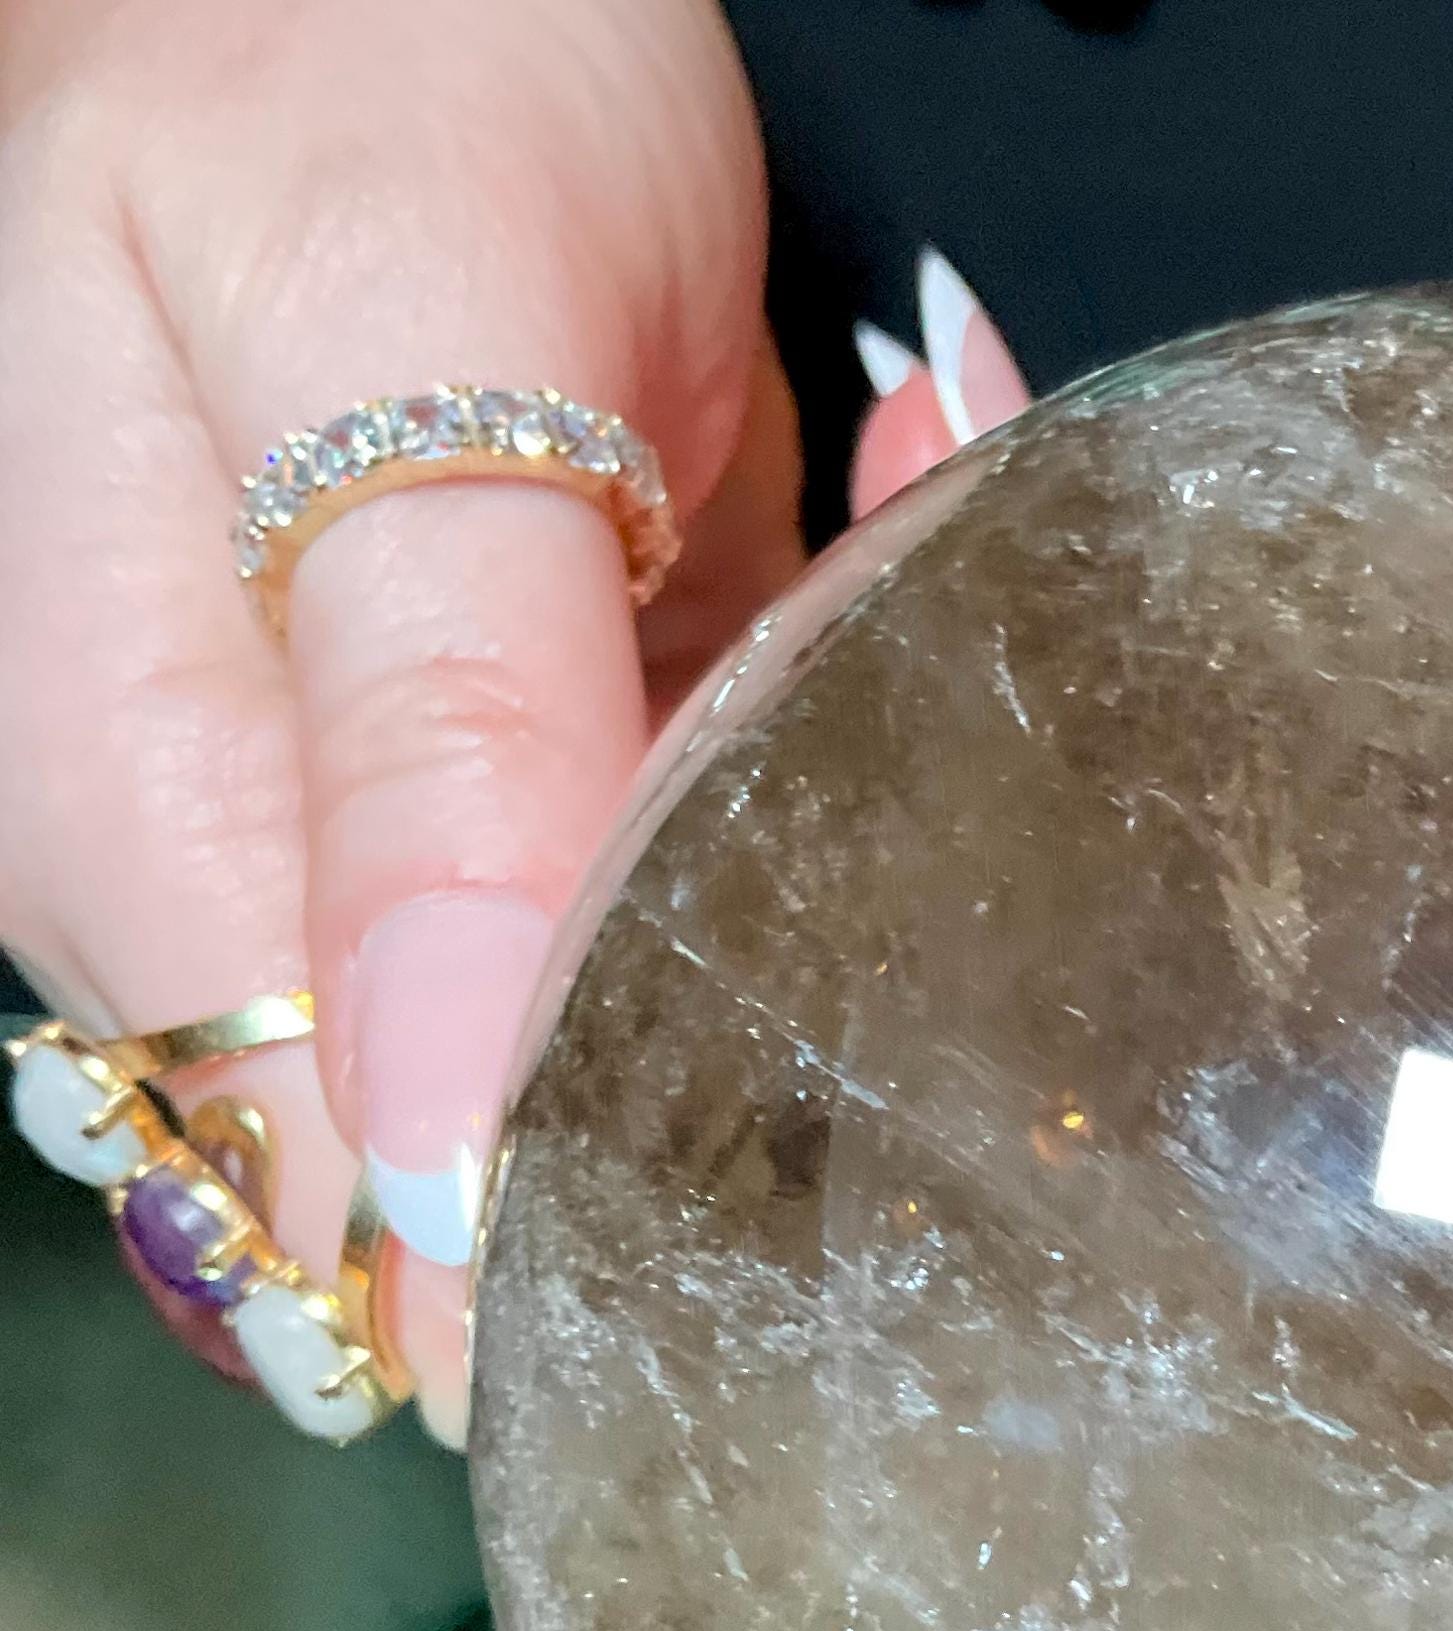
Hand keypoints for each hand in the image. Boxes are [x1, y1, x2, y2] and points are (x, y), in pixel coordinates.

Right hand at [0, 0, 793, 1437]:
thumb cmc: (346, 26)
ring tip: (843, 535)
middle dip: (744, 989)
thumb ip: (435, 749)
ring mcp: (370, 818)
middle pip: (528, 1117)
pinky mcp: (491, 752)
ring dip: (794, 822)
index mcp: (161, 819)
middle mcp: (241, 868)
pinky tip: (832, 507)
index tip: (796, 1155)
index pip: (376, 1208)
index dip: (584, 1242)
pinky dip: (798, 717)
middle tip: (846, 716)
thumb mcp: (403, 330)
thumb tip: (440, 1153)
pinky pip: (676, 838)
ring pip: (632, 976)